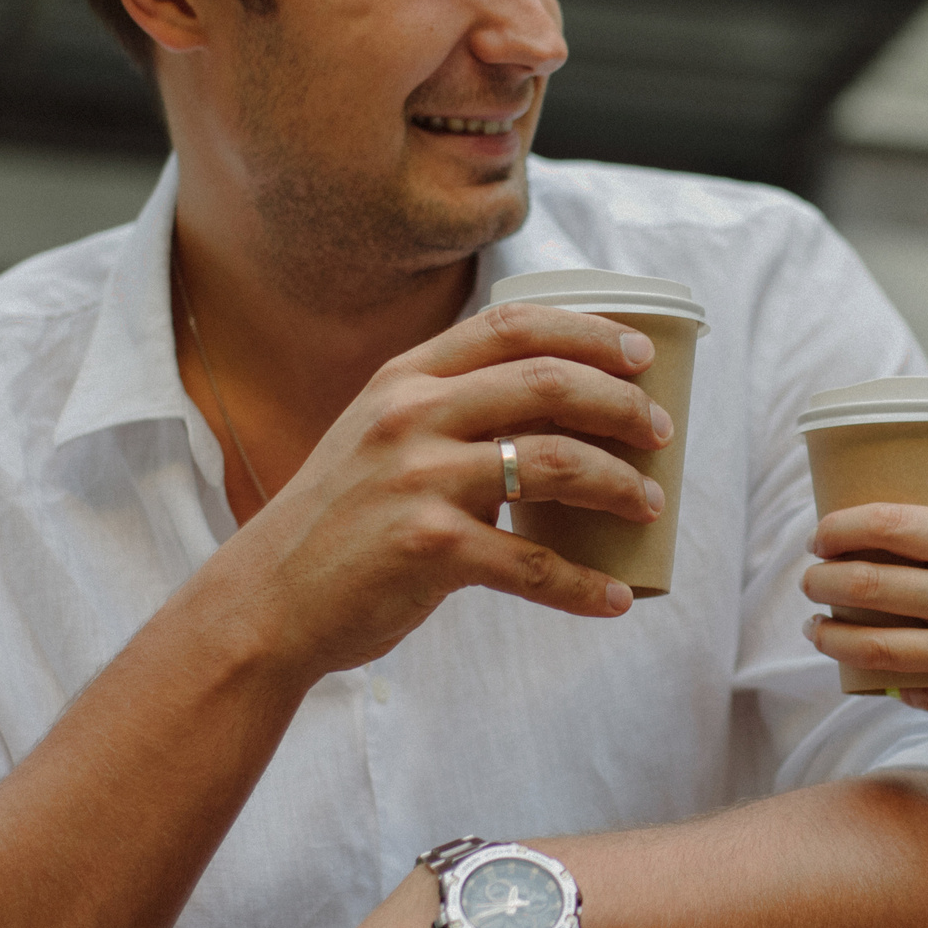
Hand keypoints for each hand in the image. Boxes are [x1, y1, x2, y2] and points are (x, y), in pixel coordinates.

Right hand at [200, 303, 675, 679]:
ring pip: (555, 463)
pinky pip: (531, 563)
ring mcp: (419, 480)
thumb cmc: (342, 520)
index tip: (641, 352)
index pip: (513, 326)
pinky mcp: (427, 548)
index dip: (588, 332)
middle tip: (661, 432)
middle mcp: (412, 415)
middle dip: (622, 404)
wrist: (265, 601)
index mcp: (405, 378)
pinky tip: (616, 596)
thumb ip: (449, 410)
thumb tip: (558, 409)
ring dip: (619, 484)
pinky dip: (583, 583)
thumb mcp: (380, 437)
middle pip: (548, 384)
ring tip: (651, 504)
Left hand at [801, 504, 927, 745]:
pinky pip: (913, 694)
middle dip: (821, 583)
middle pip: (865, 585)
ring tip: (819, 631)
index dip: (842, 527)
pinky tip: (886, 677)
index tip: (821, 534)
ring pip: (871, 647)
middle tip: (811, 583)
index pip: (891, 524)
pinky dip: (894, 684)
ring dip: (830, 637)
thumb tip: (909, 560)